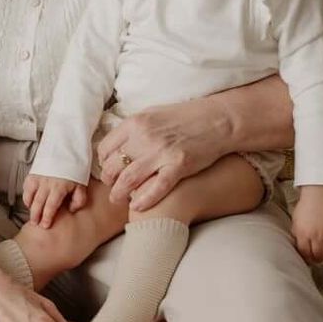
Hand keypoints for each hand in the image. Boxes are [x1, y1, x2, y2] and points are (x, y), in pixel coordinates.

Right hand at [24, 173, 86, 227]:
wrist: (67, 151)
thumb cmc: (75, 169)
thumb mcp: (82, 185)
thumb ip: (79, 200)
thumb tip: (71, 210)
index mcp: (59, 187)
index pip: (51, 206)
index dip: (47, 217)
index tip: (45, 225)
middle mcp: (47, 184)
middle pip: (38, 204)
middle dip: (36, 216)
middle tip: (36, 224)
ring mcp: (38, 178)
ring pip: (30, 196)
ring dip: (30, 207)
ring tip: (32, 216)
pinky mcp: (33, 174)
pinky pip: (26, 187)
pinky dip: (26, 196)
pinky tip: (29, 202)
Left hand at [92, 102, 225, 212]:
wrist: (218, 119)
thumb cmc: (186, 116)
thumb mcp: (153, 114)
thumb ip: (134, 129)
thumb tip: (117, 144)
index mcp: (136, 122)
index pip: (105, 148)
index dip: (104, 162)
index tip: (109, 169)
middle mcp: (145, 137)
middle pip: (113, 165)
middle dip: (109, 181)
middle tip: (112, 188)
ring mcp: (162, 152)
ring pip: (129, 179)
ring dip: (119, 193)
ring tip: (118, 200)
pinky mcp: (179, 165)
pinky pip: (156, 187)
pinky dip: (144, 200)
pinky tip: (138, 207)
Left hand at [292, 187, 322, 264]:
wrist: (320, 194)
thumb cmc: (306, 208)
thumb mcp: (296, 222)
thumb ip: (298, 236)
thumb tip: (300, 249)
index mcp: (304, 233)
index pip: (305, 253)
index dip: (307, 258)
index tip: (309, 258)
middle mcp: (317, 235)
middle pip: (319, 256)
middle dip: (318, 259)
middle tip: (319, 257)